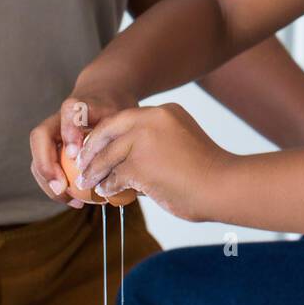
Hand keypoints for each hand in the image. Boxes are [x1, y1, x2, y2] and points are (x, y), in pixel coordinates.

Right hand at [29, 86, 138, 207]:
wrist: (103, 98)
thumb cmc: (115, 111)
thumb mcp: (123, 116)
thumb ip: (121, 135)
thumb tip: (126, 170)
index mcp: (79, 106)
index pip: (70, 111)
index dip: (69, 131)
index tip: (75, 153)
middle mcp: (59, 118)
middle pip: (40, 136)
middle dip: (46, 163)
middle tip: (61, 187)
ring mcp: (51, 134)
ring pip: (38, 156)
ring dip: (48, 181)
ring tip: (70, 200)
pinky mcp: (51, 149)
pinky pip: (46, 169)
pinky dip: (56, 187)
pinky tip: (74, 201)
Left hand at [74, 102, 234, 222]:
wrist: (222, 185)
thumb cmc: (207, 171)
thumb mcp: (182, 143)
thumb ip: (157, 144)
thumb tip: (130, 160)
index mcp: (164, 112)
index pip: (124, 119)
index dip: (106, 134)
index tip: (96, 146)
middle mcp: (151, 120)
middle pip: (109, 131)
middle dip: (92, 148)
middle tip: (82, 163)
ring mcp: (143, 141)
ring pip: (107, 155)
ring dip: (95, 170)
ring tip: (88, 182)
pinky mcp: (138, 165)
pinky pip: (113, 176)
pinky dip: (107, 185)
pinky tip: (106, 192)